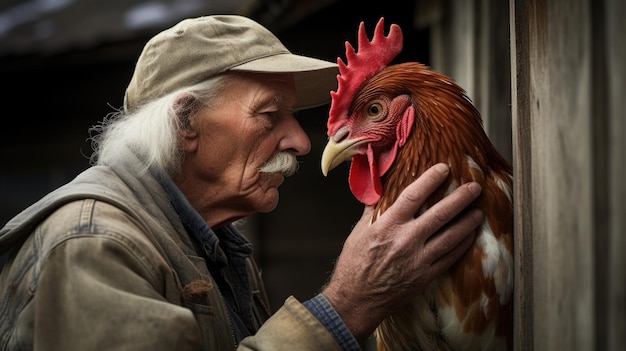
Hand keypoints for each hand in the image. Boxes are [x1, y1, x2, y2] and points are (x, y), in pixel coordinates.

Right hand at [322, 163, 483, 340]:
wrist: (357, 298)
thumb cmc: (354, 264)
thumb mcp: (359, 231)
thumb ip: (373, 209)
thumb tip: (381, 189)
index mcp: (387, 225)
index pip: (413, 196)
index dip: (430, 180)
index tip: (443, 169)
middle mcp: (406, 240)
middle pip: (440, 214)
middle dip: (460, 199)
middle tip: (475, 187)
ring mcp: (418, 259)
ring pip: (451, 237)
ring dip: (467, 222)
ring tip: (479, 211)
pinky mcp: (426, 276)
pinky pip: (450, 257)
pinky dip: (462, 245)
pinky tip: (469, 236)